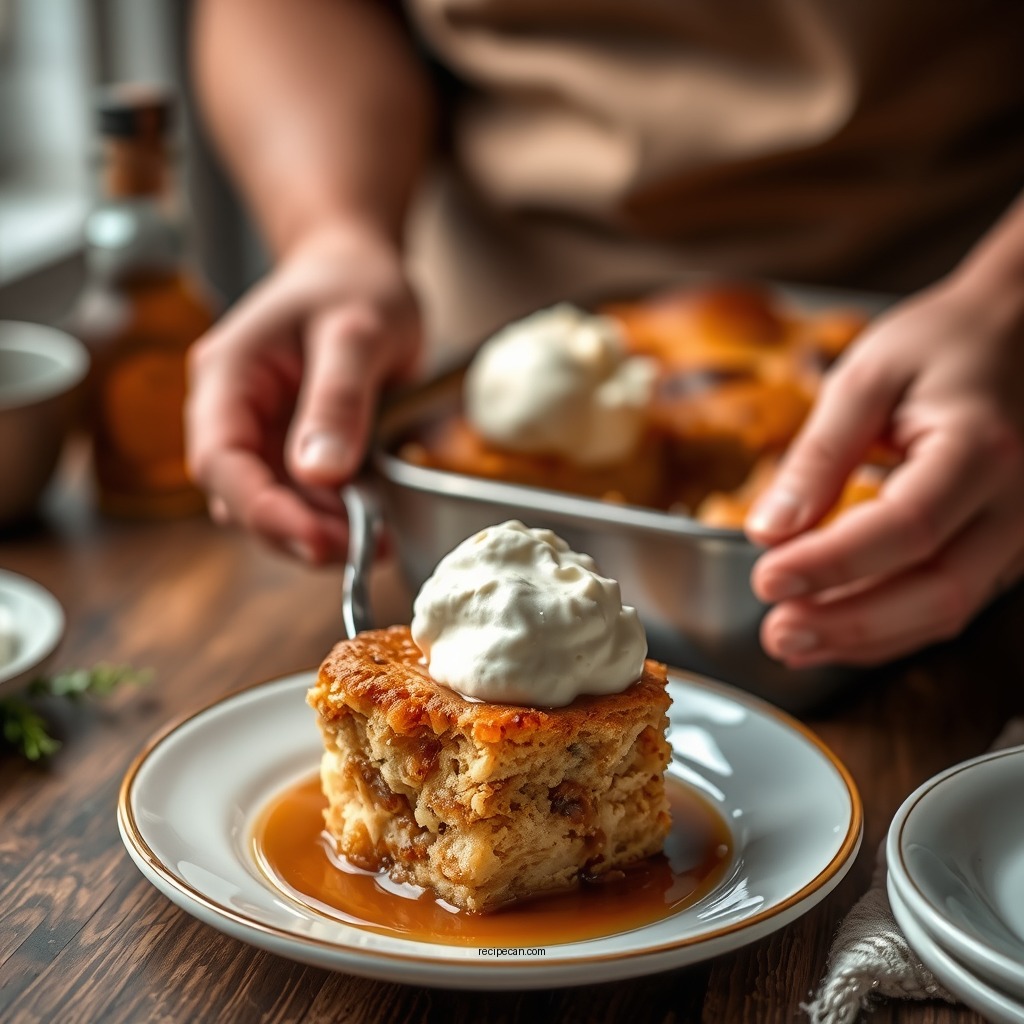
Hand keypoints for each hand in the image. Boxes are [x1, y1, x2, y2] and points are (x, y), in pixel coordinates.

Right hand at [186, 222, 419, 563]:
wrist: (357, 268)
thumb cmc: (354, 285)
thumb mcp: (358, 334)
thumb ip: (338, 400)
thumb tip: (319, 475)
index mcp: (227, 377)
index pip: (220, 460)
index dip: (262, 510)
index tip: (317, 540)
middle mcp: (232, 412)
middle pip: (243, 496)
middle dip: (299, 531)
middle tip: (365, 547)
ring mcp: (261, 434)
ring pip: (275, 505)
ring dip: (322, 531)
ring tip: (380, 536)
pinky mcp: (291, 448)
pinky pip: (304, 497)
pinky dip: (336, 517)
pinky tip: (377, 521)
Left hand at [745, 275, 1023, 666]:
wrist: (1017, 332)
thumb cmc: (940, 344)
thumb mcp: (866, 378)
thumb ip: (818, 456)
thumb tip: (768, 530)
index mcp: (981, 447)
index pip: (907, 526)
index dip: (833, 563)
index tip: (766, 578)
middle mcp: (1016, 502)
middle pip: (938, 589)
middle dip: (849, 623)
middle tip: (776, 633)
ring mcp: (1019, 532)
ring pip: (948, 610)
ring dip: (865, 637)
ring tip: (792, 641)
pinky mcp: (1004, 548)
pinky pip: (951, 602)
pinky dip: (889, 626)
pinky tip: (833, 629)